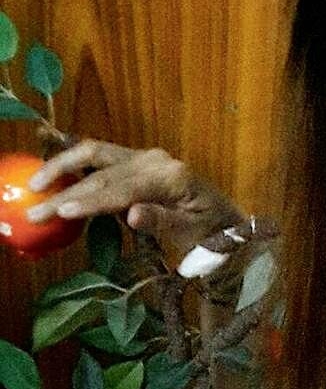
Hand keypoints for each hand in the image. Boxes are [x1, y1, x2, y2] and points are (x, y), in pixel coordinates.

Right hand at [24, 138, 246, 261]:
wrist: (227, 220)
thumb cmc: (212, 232)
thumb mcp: (192, 233)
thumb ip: (163, 221)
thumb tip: (132, 214)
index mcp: (171, 176)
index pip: (122, 189)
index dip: (90, 201)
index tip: (61, 211)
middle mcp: (155, 159)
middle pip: (103, 172)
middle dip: (66, 191)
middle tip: (34, 211)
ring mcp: (146, 157)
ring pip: (96, 154)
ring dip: (63, 167)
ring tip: (34, 183)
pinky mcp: (138, 161)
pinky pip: (101, 157)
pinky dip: (76, 163)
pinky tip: (53, 172)